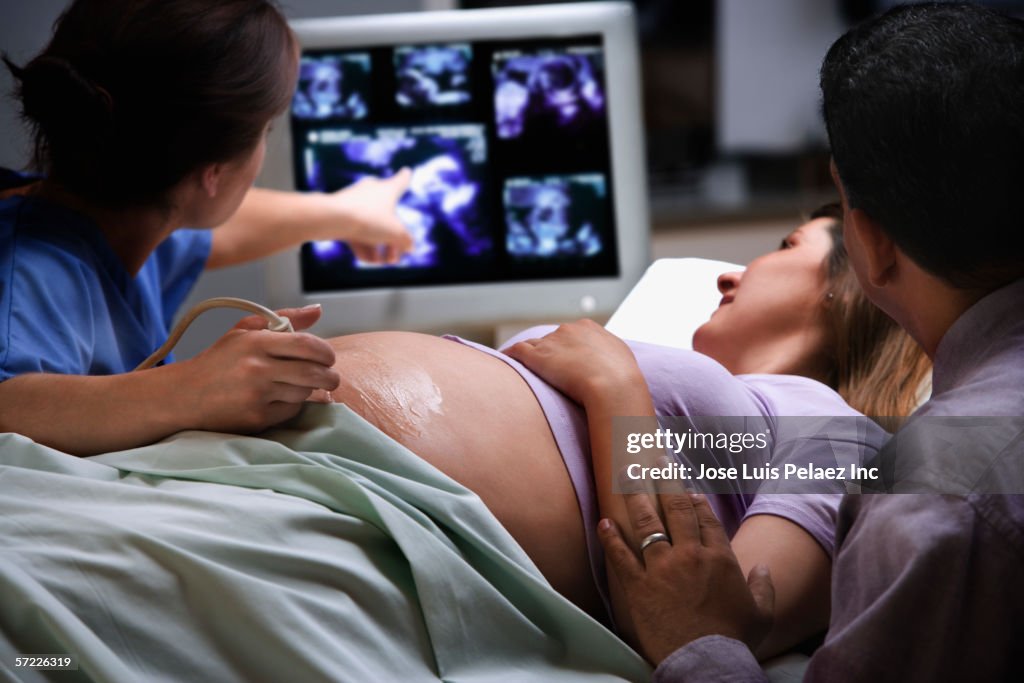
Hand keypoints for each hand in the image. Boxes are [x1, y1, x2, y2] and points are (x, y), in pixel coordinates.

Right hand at [178, 306, 339, 431]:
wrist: (183, 396)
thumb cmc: (219, 361)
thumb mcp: (244, 331)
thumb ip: (284, 319)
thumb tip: (318, 311)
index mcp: (255, 342)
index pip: (307, 344)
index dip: (325, 352)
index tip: (328, 357)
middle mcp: (256, 368)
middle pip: (314, 373)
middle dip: (329, 376)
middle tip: (329, 377)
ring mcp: (256, 395)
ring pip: (304, 393)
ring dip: (307, 390)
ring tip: (296, 385)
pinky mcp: (256, 418)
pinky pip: (290, 411)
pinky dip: (291, 405)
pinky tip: (278, 399)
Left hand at [327, 168, 413, 263]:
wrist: (332, 218)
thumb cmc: (367, 219)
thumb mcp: (395, 233)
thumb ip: (406, 240)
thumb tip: (408, 245)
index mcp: (388, 189)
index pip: (401, 180)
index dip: (406, 177)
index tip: (407, 171)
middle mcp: (371, 191)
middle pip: (387, 216)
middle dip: (392, 240)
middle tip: (393, 259)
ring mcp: (355, 202)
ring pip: (370, 226)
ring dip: (377, 246)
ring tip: (379, 262)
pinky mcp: (340, 213)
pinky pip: (355, 229)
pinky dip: (362, 244)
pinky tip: (365, 260)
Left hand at [504, 319, 642, 404]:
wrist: (613, 385)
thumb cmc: (622, 378)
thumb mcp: (621, 358)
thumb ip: (609, 354)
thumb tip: (609, 362)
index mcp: (589, 327)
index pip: (571, 335)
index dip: (567, 348)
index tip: (565, 360)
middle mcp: (568, 330)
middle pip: (552, 339)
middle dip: (549, 351)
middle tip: (547, 369)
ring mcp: (551, 342)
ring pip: (533, 345)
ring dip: (529, 355)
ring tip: (520, 366)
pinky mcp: (537, 356)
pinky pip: (517, 351)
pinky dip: (509, 355)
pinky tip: (503, 361)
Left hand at [597, 490, 774, 664]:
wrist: (706, 661)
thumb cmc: (735, 640)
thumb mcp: (762, 614)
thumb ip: (764, 587)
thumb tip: (766, 568)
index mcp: (720, 559)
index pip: (706, 519)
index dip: (696, 501)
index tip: (688, 490)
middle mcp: (690, 555)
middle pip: (676, 509)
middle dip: (665, 480)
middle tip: (656, 460)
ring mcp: (662, 568)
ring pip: (646, 523)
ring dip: (635, 497)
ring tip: (626, 476)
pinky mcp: (638, 585)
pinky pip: (621, 556)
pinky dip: (610, 538)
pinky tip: (603, 521)